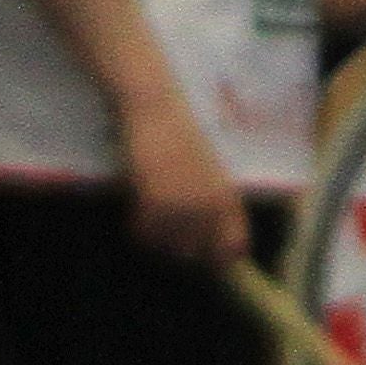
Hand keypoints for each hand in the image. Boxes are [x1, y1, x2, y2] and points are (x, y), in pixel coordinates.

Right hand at [121, 88, 249, 265]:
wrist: (156, 107)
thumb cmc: (179, 134)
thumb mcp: (209, 171)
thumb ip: (212, 204)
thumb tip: (205, 247)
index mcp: (228, 199)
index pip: (233, 248)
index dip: (216, 257)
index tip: (199, 257)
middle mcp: (210, 207)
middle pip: (195, 253)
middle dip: (177, 248)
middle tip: (161, 235)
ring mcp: (184, 206)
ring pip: (168, 246)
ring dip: (155, 239)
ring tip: (146, 223)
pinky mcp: (156, 201)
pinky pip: (145, 233)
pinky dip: (136, 229)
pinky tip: (132, 216)